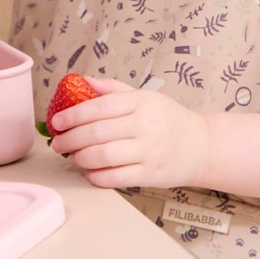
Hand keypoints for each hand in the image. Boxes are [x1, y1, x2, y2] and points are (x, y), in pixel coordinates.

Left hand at [49, 76, 209, 189]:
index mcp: (140, 102)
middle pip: (97, 133)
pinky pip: (117, 178)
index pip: (99, 107)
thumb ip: (111, 89)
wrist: (201, 145)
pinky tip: (89, 173)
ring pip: (104, 156)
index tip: (57, 121)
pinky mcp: (151, 175)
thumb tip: (81, 80)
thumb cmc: (167, 118)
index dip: (73, 114)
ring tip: (73, 157)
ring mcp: (149, 151)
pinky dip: (98, 177)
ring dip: (81, 158)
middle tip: (57, 143)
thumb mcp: (144, 96)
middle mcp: (145, 125)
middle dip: (70, 139)